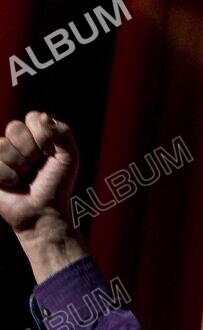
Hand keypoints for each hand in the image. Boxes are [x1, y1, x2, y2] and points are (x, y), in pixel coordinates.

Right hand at [0, 111, 79, 238]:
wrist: (43, 213)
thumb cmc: (57, 186)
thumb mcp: (69, 158)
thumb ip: (62, 133)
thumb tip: (43, 116)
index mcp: (35, 135)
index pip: (33, 118)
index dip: (43, 138)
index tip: (50, 155)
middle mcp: (16, 141)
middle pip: (15, 128)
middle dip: (30, 152)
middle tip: (35, 168)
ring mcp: (0, 154)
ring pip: (3, 146)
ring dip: (19, 167)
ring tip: (23, 178)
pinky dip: (7, 177)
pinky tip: (12, 184)